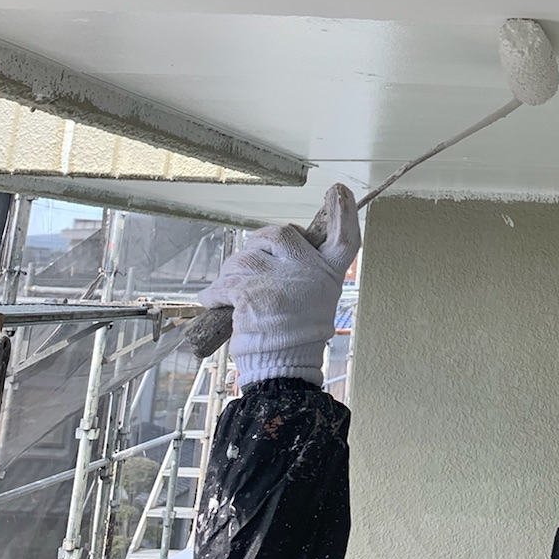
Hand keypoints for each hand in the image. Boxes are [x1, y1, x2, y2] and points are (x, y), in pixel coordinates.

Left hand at [201, 183, 360, 386]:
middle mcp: (308, 272)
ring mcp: (279, 281)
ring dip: (232, 273)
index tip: (338, 190)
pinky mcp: (250, 293)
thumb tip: (278, 248)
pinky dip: (214, 294)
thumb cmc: (296, 336)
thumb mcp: (316, 299)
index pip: (344, 238)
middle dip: (259, 244)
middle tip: (252, 265)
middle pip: (280, 235)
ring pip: (244, 257)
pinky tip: (215, 302)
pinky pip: (224, 283)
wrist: (282, 368)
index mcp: (328, 274)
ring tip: (234, 292)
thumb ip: (306, 271)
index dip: (343, 212)